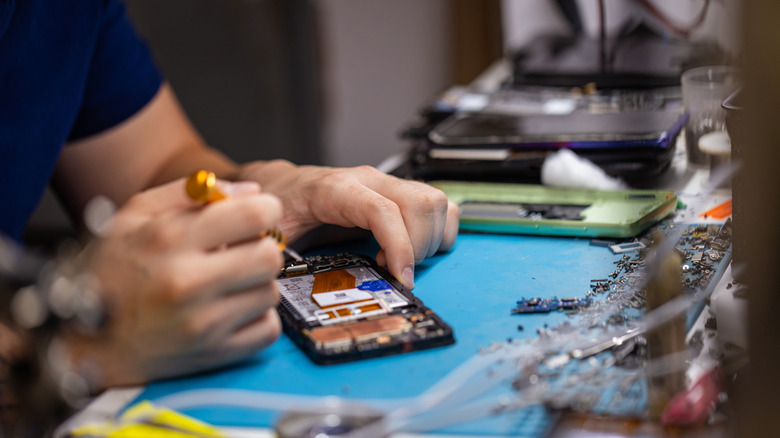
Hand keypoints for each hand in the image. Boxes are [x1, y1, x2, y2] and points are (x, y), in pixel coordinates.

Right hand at [63, 177, 283, 387]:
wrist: (85, 343)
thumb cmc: (110, 272)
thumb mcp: (134, 215)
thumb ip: (192, 193)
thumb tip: (251, 192)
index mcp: (169, 240)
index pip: (254, 215)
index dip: (265, 209)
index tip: (257, 216)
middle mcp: (187, 282)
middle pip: (270, 255)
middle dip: (262, 247)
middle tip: (242, 251)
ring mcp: (202, 323)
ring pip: (270, 292)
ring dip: (256, 285)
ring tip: (227, 283)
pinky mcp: (213, 354)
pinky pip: (268, 329)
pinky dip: (256, 318)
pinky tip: (230, 310)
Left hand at [238, 160, 458, 287]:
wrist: (284, 185)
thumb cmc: (280, 206)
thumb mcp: (271, 230)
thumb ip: (277, 251)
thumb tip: (284, 280)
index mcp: (336, 188)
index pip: (383, 210)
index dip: (400, 246)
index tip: (401, 278)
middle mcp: (369, 180)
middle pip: (420, 205)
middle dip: (418, 247)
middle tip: (395, 272)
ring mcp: (388, 184)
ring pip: (436, 202)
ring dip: (430, 240)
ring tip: (401, 260)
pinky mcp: (400, 193)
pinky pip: (440, 205)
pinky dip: (438, 231)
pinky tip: (414, 248)